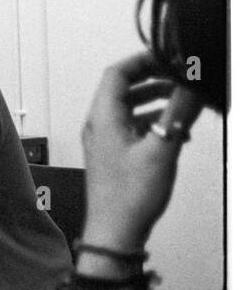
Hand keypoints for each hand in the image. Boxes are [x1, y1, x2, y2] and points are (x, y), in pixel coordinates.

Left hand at [80, 52, 202, 250]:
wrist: (115, 232)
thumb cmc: (131, 195)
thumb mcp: (163, 148)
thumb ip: (178, 113)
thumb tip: (191, 84)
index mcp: (103, 117)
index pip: (116, 74)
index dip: (142, 61)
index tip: (168, 57)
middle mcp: (98, 125)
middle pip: (122, 88)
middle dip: (152, 79)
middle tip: (180, 77)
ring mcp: (104, 140)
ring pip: (128, 108)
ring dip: (155, 101)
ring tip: (184, 101)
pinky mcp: (112, 155)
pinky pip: (132, 127)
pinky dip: (153, 121)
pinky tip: (178, 132)